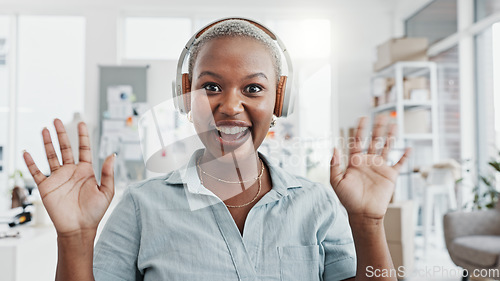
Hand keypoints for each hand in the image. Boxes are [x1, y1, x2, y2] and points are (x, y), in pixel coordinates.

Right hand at [23, 119, 114, 235]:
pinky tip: (27, 152)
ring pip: (51, 156)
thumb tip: (113, 155)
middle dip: (61, 134)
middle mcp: (71, 172)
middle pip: (65, 148)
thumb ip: (108, 173)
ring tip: (44, 129)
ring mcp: (58, 178)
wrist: (79, 228)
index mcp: (86, 171)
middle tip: (57, 120)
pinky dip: (31, 163)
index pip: (84, 149)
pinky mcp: (47, 187)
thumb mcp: (106, 191)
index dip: (83, 136)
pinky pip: (37, 172)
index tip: (81, 123)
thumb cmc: (94, 212)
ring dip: (47, 143)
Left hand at [330, 116, 409, 219]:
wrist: (363, 213)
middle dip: (378, 128)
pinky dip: (405, 156)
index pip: (357, 141)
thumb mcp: (336, 181)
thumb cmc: (348, 199)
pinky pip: (399, 164)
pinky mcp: (390, 176)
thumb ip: (334, 165)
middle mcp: (368, 161)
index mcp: (355, 161)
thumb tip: (334, 147)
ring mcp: (380, 168)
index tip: (362, 118)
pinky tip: (409, 148)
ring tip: (394, 124)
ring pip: (387, 147)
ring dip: (391, 136)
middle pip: (374, 140)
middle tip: (382, 116)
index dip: (360, 129)